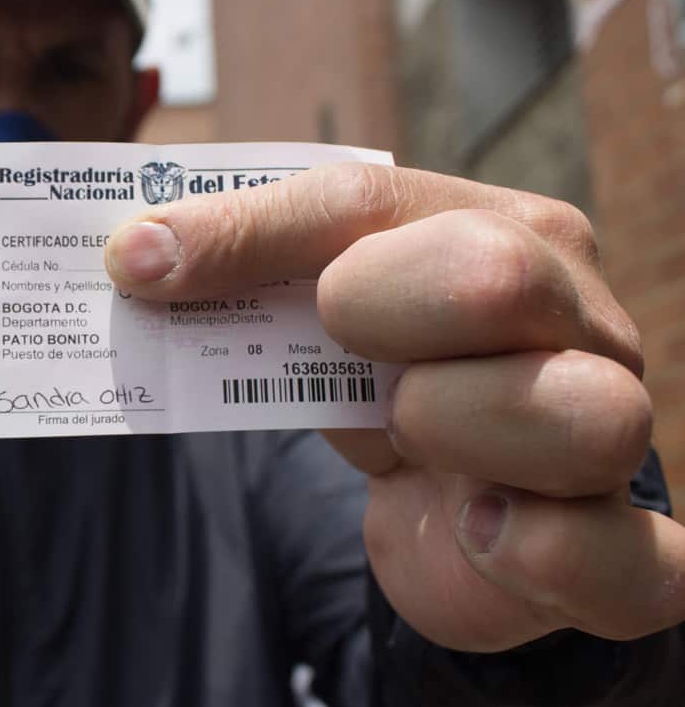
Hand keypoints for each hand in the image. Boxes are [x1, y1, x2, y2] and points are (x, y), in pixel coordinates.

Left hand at [104, 162, 682, 652]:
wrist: (461, 504)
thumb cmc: (391, 381)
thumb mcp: (318, 310)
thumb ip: (239, 265)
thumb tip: (130, 255)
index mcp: (501, 230)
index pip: (365, 200)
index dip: (246, 235)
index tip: (137, 265)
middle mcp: (579, 317)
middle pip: (496, 276)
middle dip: (376, 316)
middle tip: (343, 344)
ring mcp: (613, 429)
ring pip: (584, 416)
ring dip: (458, 429)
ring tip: (415, 438)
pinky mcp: (621, 551)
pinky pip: (633, 563)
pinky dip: (545, 554)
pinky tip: (484, 531)